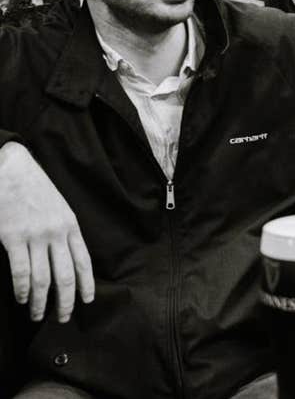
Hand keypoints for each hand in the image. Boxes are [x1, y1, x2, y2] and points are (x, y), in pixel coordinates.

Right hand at [0, 142, 92, 322]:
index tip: (87, 301)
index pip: (84, 262)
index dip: (87, 284)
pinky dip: (22, 289)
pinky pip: (21, 271)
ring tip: (38, 314)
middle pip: (65, 276)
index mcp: (71, 226)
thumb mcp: (60, 209)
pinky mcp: (13, 237)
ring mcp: (35, 236)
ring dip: (41, 301)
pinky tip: (22, 298)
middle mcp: (56, 233)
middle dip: (66, 301)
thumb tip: (68, 261)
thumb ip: (65, 233)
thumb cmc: (36, 191)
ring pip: (43, 279)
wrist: (13, 170)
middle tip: (63, 318)